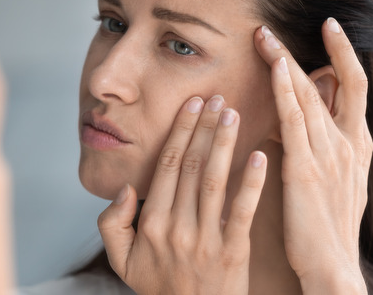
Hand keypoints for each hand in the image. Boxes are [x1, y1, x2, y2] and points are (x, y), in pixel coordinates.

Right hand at [98, 96, 266, 294]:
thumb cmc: (160, 288)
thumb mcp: (121, 260)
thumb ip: (111, 224)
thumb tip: (126, 189)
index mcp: (151, 223)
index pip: (167, 165)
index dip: (180, 131)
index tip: (192, 104)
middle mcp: (176, 227)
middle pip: (192, 165)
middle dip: (204, 127)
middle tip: (216, 96)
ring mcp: (206, 239)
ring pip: (215, 180)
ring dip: (224, 143)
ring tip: (233, 113)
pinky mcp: (233, 251)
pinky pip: (243, 211)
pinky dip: (252, 182)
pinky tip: (260, 155)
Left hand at [254, 19, 370, 293]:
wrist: (333, 266)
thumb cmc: (331, 230)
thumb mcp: (340, 183)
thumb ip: (329, 150)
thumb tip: (308, 124)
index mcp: (359, 145)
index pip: (355, 86)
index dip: (343, 53)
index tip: (330, 29)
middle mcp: (348, 142)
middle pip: (331, 81)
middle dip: (309, 48)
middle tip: (279, 26)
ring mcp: (328, 153)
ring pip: (307, 95)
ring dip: (284, 60)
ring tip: (264, 36)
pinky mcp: (305, 167)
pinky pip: (294, 119)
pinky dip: (284, 89)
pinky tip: (273, 67)